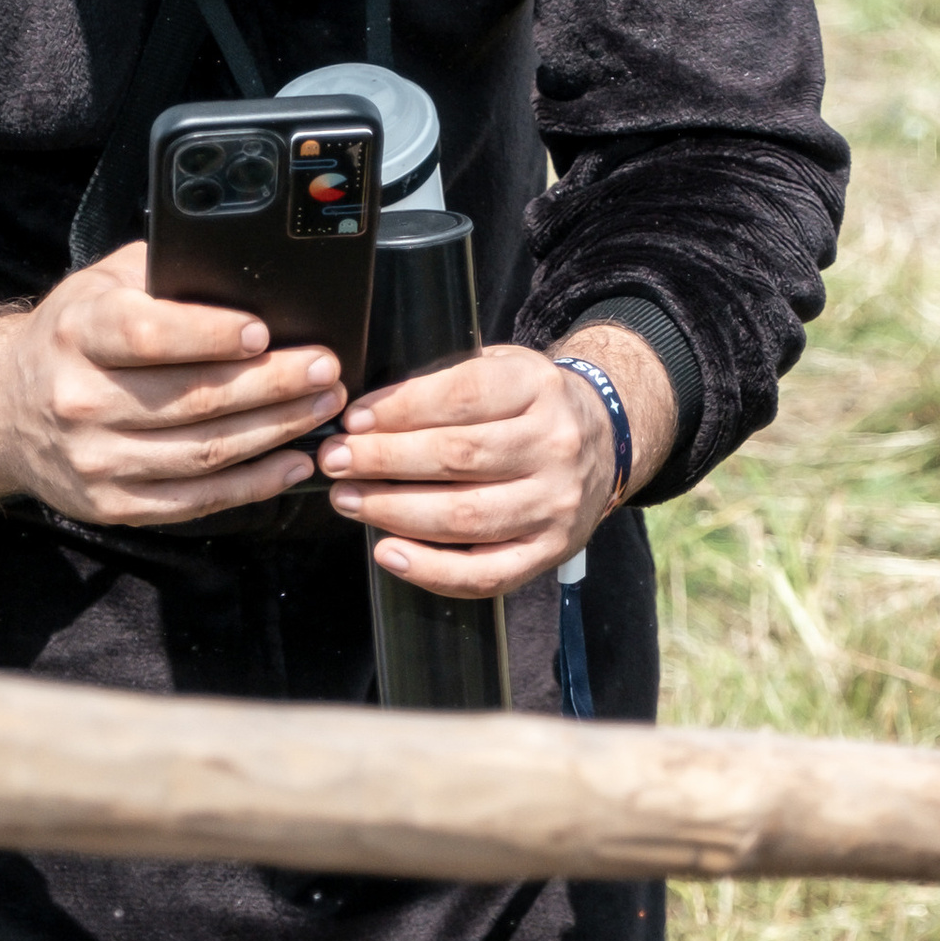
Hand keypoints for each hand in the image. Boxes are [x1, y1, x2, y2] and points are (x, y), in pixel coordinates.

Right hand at [0, 244, 346, 520]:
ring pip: (202, 452)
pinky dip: (253, 484)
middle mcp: (78, 398)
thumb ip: (164, 277)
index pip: (148, 335)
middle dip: (272, 385)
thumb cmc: (71, 338)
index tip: (264, 331)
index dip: (210, 335)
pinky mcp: (108, 504)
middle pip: (192, 399)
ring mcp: (92, 459)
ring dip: (275, 432)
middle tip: (324, 370)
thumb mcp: (100, 285)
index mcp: (77, 333)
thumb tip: (248, 276)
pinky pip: (194, 499)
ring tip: (322, 408)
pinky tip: (292, 462)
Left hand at [318, 328, 673, 597]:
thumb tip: (364, 418)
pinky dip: (432, 569)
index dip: (400, 410)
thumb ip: (445, 384)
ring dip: (395, 511)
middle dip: (383, 461)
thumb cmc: (530, 404)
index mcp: (538, 388)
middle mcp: (554, 446)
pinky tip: (389, 552)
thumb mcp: (502, 367)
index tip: (353, 420)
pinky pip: (487, 573)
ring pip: (467, 516)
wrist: (604, 437)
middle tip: (334, 460)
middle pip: (458, 458)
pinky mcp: (551, 550)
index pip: (462, 397)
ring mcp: (557, 504)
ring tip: (349, 499)